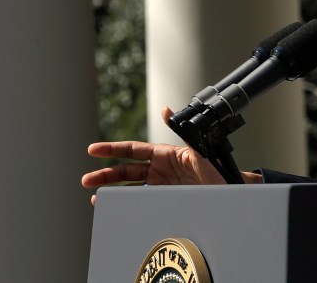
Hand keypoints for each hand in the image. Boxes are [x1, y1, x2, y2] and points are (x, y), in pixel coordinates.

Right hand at [80, 107, 261, 204]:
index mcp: (165, 154)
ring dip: (112, 190)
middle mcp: (160, 169)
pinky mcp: (164, 199)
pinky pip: (141, 200)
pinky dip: (126, 203)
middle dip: (105, 174)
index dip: (113, 150)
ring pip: (130, 186)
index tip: (93, 150)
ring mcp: (161, 185)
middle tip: (86, 180)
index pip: (133, 150)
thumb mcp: (199, 150)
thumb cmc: (216, 169)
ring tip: (95, 197)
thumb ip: (181, 131)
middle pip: (126, 170)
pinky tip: (114, 207)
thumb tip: (166, 109)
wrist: (229, 193)